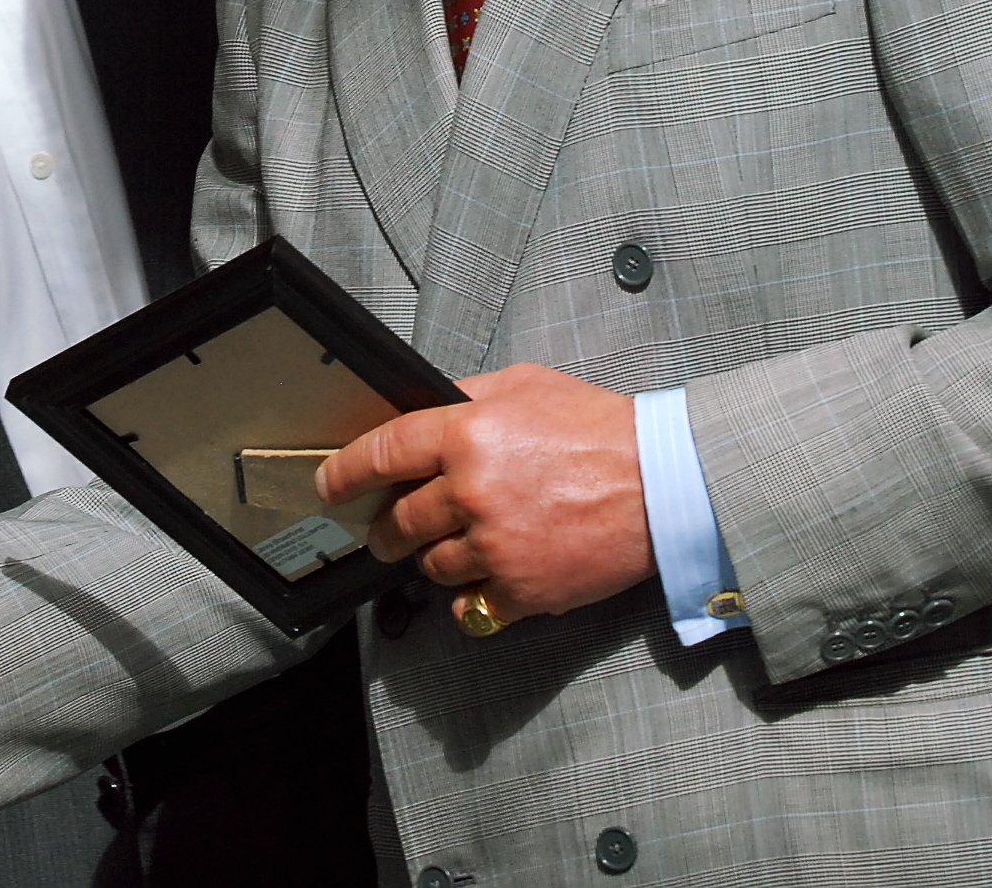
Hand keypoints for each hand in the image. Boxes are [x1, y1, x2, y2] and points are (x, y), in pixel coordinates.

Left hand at [317, 362, 653, 631]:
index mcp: (467, 433)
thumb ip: (469, 397)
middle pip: (399, 521)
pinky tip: (487, 580)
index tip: (329, 485)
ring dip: (436, 558)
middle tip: (388, 531)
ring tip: (464, 545)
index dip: (345, 472)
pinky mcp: (521, 590)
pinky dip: (471, 598)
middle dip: (385, 529)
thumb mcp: (527, 384)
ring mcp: (494, 545)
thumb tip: (425, 409)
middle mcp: (471, 491)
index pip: (381, 453)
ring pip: (431, 565)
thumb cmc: (600, 429)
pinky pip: (468, 607)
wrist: (663, 483)